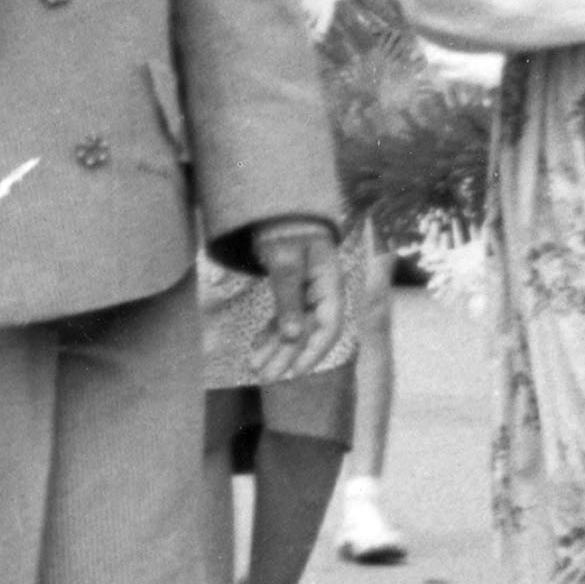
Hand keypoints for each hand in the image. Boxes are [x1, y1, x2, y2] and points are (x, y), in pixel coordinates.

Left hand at [244, 215, 350, 375]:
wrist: (276, 207)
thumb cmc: (284, 227)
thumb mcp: (284, 261)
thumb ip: (289, 298)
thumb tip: (292, 337)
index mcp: (329, 283)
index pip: (329, 326)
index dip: (314, 352)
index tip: (294, 372)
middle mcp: (322, 292)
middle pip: (309, 331)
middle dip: (287, 356)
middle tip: (265, 376)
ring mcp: (308, 291)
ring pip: (295, 328)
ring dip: (276, 349)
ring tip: (255, 367)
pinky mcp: (293, 289)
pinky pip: (285, 318)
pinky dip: (271, 334)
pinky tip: (257, 349)